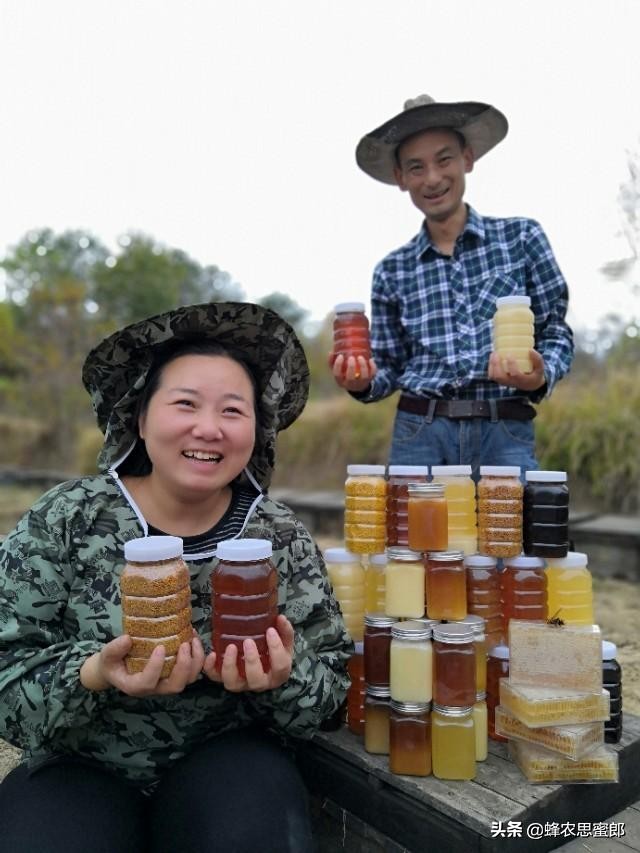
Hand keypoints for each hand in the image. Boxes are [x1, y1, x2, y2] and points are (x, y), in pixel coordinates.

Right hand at [80, 631, 204, 696]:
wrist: (116, 668)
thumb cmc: (112, 662)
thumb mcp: (106, 655)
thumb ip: (114, 649)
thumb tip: (127, 639)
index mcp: (136, 686)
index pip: (148, 683)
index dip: (156, 668)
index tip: (160, 647)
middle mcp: (155, 688)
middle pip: (175, 686)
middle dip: (183, 666)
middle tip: (184, 644)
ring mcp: (167, 681)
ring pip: (188, 680)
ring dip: (195, 661)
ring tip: (193, 639)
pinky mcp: (176, 673)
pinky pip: (193, 671)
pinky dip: (200, 658)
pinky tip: (197, 639)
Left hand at [202, 614, 294, 692]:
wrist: (262, 658)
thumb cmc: (273, 651)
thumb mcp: (283, 642)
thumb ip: (284, 630)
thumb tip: (281, 618)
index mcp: (277, 674)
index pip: (280, 666)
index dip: (276, 650)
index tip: (270, 630)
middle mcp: (259, 682)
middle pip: (256, 680)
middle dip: (251, 661)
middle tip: (248, 641)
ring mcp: (241, 683)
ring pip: (233, 684)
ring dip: (230, 666)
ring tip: (231, 646)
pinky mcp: (225, 678)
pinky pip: (216, 677)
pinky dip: (211, 668)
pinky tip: (212, 654)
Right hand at [328, 352, 376, 392]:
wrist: (357, 385)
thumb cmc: (345, 375)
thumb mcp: (338, 371)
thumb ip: (333, 362)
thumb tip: (331, 352)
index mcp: (341, 381)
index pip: (337, 374)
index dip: (338, 365)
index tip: (341, 356)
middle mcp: (350, 384)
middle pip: (350, 378)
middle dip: (351, 367)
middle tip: (351, 357)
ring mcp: (361, 383)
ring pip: (363, 376)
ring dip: (363, 366)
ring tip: (360, 357)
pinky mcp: (369, 380)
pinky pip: (372, 374)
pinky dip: (372, 366)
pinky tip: (370, 359)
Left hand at [488, 349, 545, 391]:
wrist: (531, 384)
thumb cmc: (535, 374)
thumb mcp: (541, 368)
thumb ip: (538, 359)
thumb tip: (530, 350)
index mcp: (523, 380)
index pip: (515, 374)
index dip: (511, 365)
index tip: (509, 354)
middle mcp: (512, 383)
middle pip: (500, 377)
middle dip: (496, 364)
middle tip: (497, 353)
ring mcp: (505, 382)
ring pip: (494, 376)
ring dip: (491, 365)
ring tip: (493, 353)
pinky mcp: (501, 381)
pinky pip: (492, 375)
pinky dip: (490, 366)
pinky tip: (492, 357)